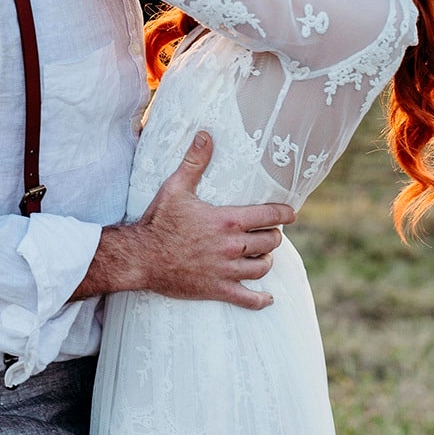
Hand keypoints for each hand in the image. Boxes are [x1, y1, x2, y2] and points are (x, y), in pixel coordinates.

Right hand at [136, 131, 294, 307]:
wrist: (141, 257)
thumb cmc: (159, 221)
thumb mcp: (176, 187)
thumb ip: (195, 161)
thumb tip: (206, 135)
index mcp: (226, 221)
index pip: (268, 215)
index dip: (284, 213)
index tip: (291, 213)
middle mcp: (232, 246)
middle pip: (269, 242)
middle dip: (273, 236)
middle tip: (270, 232)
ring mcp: (226, 270)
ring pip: (262, 267)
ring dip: (267, 260)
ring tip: (263, 254)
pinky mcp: (218, 289)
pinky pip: (248, 299)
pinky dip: (261, 300)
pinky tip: (267, 298)